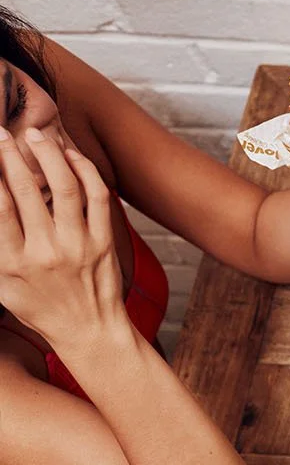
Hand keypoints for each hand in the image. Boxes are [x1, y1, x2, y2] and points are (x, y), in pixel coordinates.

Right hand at [0, 127, 124, 342]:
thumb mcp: (1, 285)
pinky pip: (97, 197)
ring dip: (48, 154)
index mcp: (12, 262)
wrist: (89, 330)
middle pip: (24, 190)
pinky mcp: (105, 242)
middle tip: (1, 134)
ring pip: (64, 186)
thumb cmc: (40, 307)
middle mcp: (45, 252)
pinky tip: (70, 155)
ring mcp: (78, 245)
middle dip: (10, 155)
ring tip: (36, 134)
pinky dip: (85, 170)